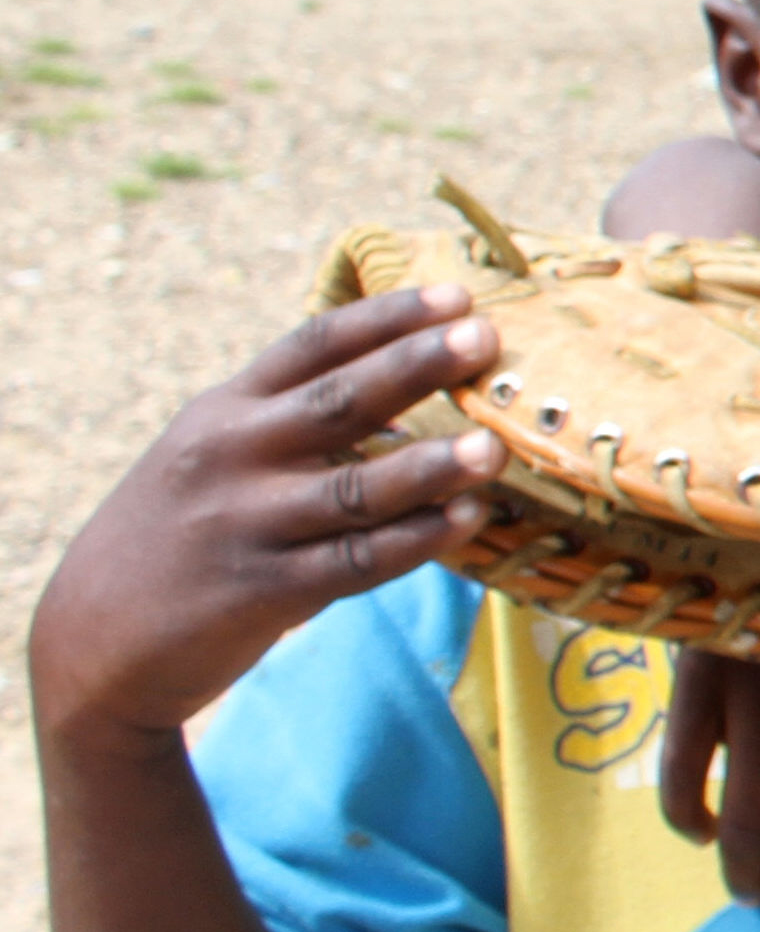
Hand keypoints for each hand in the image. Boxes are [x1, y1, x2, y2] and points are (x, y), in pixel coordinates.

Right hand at [31, 287, 505, 746]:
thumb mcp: (213, 454)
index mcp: (225, 410)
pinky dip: (414, 542)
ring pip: (353, 489)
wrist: (94, 636)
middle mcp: (232, 456)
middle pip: (337, 401)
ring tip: (494, 447)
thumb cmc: (183, 531)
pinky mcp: (262, 592)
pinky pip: (353, 561)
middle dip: (414, 367)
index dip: (387, 318)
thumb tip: (409, 385)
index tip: (455, 295)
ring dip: (430, 467)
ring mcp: (245, 524)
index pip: (312, 346)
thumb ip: (288, 421)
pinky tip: (465, 521)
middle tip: (484, 338)